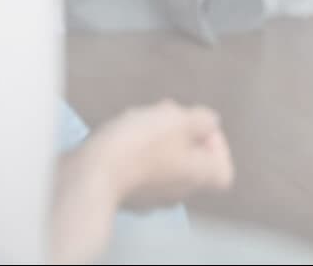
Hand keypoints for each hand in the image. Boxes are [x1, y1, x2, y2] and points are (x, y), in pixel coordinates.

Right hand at [51, 100, 232, 264]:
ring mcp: (150, 197)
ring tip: (141, 116)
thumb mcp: (179, 119)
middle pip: (192, 161)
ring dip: (158, 136)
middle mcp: (177, 193)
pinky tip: (123, 131)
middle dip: (182, 131)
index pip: (223, 171)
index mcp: (197, 176)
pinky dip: (137, 149)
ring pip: (165, 161)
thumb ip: (202, 120)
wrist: (89, 174)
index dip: (217, 145)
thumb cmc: (140, 144)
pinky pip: (140, 168)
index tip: (198, 125)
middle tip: (166, 114)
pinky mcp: (124, 193)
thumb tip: (209, 123)